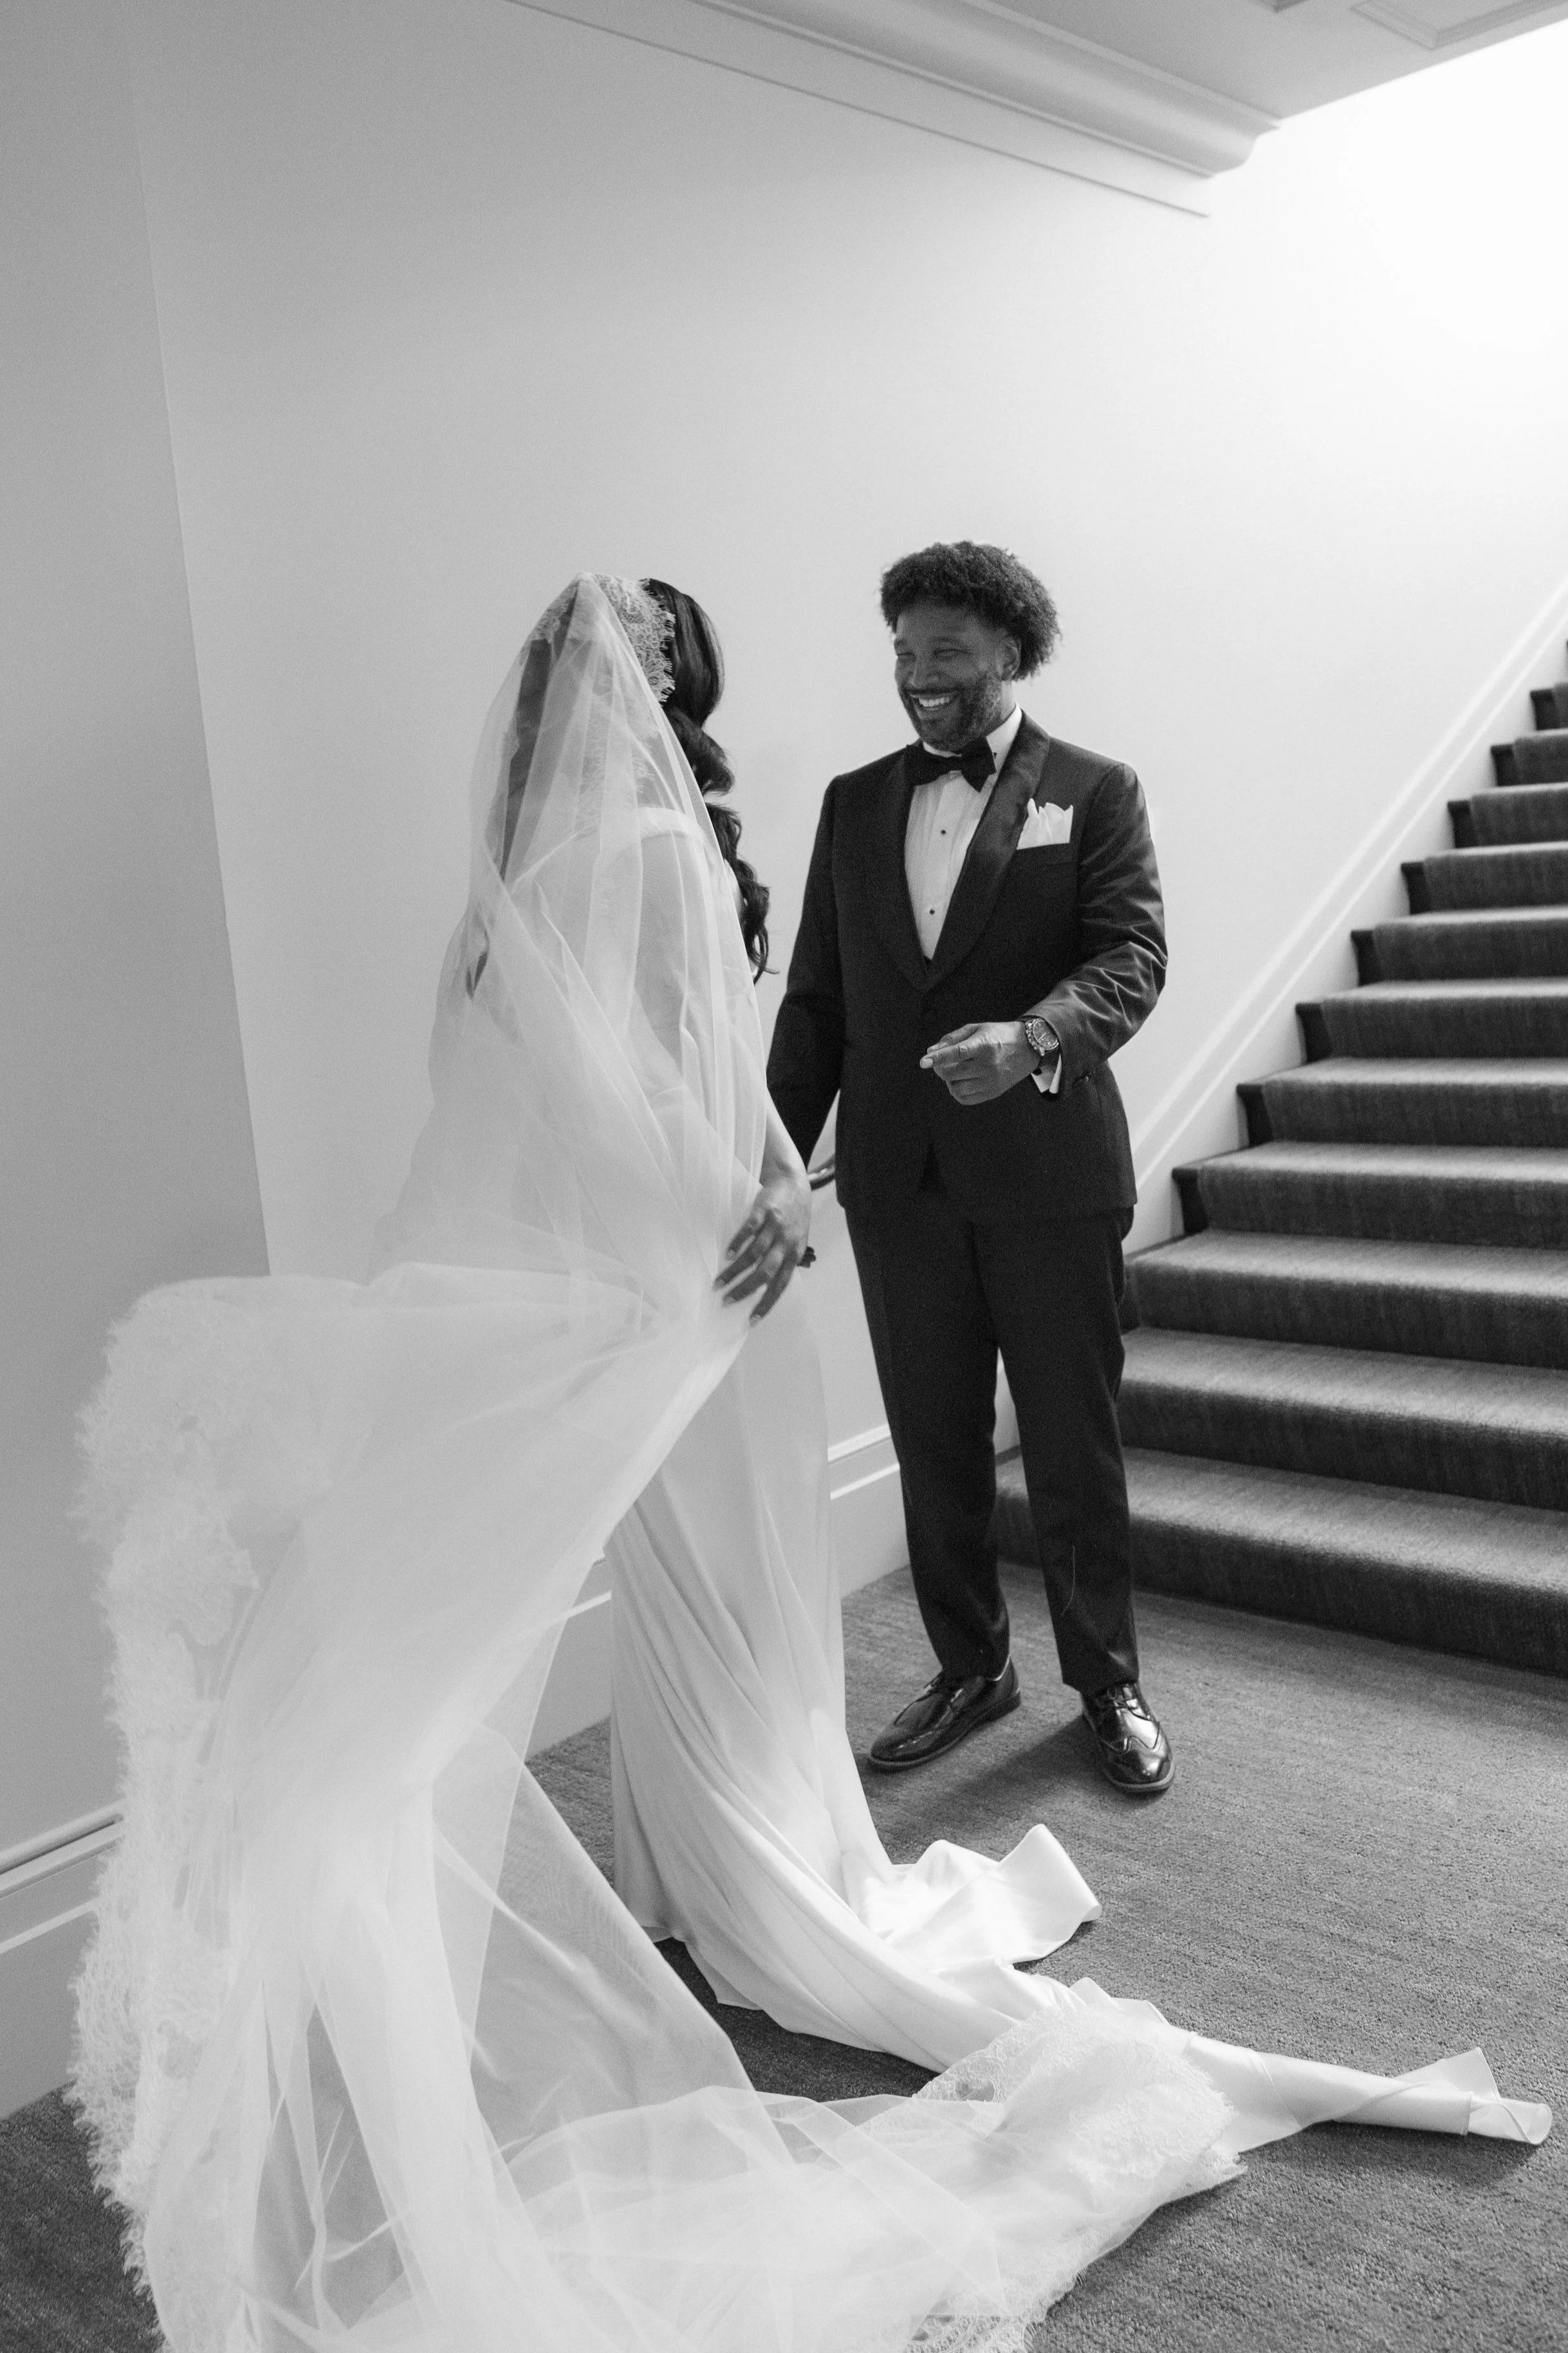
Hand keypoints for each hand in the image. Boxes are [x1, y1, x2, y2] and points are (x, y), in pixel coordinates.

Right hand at [716, 1165, 811, 1321]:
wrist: (793, 1184)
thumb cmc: (793, 1218)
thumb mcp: (794, 1242)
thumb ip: (783, 1261)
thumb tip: (766, 1286)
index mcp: (793, 1255)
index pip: (780, 1286)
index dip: (766, 1304)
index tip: (751, 1321)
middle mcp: (786, 1243)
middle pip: (764, 1273)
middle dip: (744, 1290)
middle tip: (726, 1300)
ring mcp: (775, 1227)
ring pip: (754, 1255)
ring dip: (734, 1271)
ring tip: (718, 1283)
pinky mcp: (764, 1211)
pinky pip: (750, 1229)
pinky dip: (738, 1243)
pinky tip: (727, 1255)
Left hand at [920, 1021, 1044, 1103]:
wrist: (1028, 1048)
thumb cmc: (998, 1035)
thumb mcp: (976, 1029)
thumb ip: (952, 1039)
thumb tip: (930, 1052)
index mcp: (984, 1045)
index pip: (957, 1053)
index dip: (938, 1058)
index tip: (923, 1062)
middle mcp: (988, 1065)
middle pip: (953, 1072)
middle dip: (940, 1069)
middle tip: (940, 1064)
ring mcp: (991, 1081)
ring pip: (957, 1088)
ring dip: (949, 1080)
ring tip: (955, 1071)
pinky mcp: (993, 1092)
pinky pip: (966, 1098)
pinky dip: (957, 1091)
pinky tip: (961, 1081)